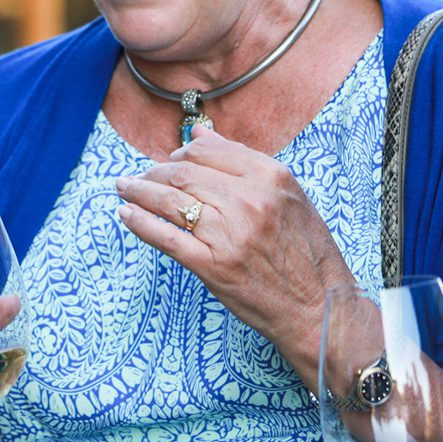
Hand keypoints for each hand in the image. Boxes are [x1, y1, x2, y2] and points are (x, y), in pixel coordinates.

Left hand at [113, 124, 353, 370]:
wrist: (319, 308)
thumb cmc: (306, 253)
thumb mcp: (288, 197)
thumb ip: (243, 161)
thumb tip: (200, 133)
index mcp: (270, 177)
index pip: (205, 150)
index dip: (179, 153)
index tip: (168, 161)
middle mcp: (249, 201)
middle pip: (182, 173)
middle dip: (153, 171)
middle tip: (138, 176)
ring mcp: (230, 234)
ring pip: (169, 200)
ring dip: (138, 191)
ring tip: (124, 188)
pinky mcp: (213, 266)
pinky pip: (166, 237)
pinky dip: (139, 223)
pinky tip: (126, 215)